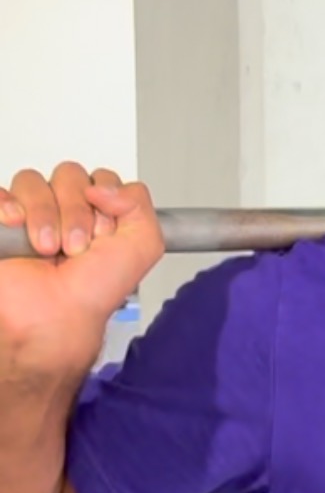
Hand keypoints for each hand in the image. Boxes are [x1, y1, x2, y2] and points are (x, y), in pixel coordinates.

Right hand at [0, 163, 164, 375]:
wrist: (53, 317)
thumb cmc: (92, 293)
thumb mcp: (143, 247)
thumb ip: (139, 202)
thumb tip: (104, 186)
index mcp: (100, 216)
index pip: (101, 179)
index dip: (105, 204)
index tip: (104, 236)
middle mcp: (67, 213)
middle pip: (69, 175)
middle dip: (76, 212)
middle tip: (75, 246)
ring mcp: (32, 216)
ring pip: (33, 181)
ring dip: (44, 214)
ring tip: (48, 248)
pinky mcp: (4, 223)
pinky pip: (1, 194)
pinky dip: (9, 207)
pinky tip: (18, 227)